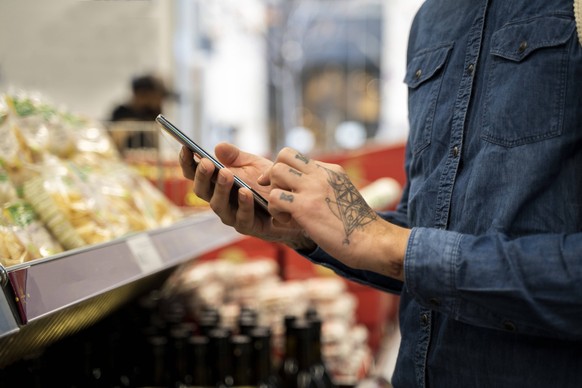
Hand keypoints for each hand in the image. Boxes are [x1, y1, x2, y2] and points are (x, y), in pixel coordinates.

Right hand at [179, 143, 314, 249]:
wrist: (293, 204)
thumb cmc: (269, 185)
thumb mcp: (254, 165)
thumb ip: (237, 157)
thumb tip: (218, 147)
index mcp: (217, 184)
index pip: (195, 174)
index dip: (187, 163)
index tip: (185, 148)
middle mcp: (220, 201)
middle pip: (202, 191)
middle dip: (202, 176)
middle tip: (207, 163)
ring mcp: (232, 215)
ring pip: (218, 206)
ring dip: (221, 190)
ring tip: (226, 174)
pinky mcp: (249, 226)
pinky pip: (242, 217)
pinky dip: (243, 204)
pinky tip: (245, 191)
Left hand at [261, 147, 409, 279]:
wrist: (371, 241)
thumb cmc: (356, 227)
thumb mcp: (342, 197)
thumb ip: (323, 189)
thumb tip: (299, 195)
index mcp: (331, 171)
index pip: (296, 156)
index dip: (283, 169)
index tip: (282, 187)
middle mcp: (321, 174)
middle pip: (283, 156)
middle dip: (274, 176)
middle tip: (280, 197)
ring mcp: (313, 188)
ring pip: (276, 172)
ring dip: (274, 193)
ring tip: (286, 212)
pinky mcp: (305, 207)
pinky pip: (274, 197)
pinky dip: (276, 211)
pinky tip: (289, 223)